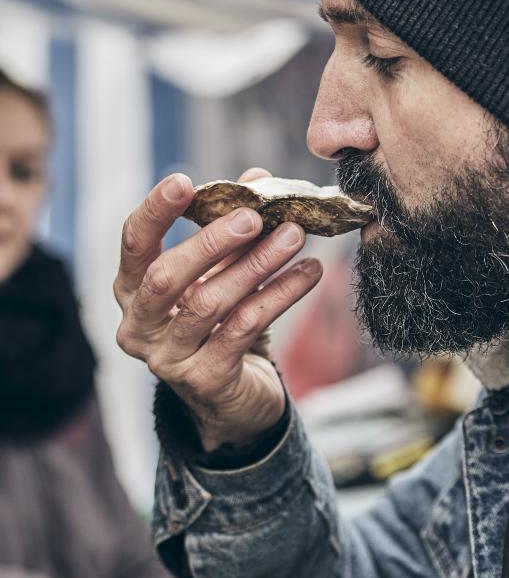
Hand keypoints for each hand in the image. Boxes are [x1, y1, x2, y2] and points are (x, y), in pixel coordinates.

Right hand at [114, 168, 322, 449]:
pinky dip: (280, 295)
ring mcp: (168, 358)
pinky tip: (309, 273)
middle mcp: (139, 326)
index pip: (134, 243)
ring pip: (209, 302)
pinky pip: (244, 328)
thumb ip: (231, 227)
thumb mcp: (222, 272)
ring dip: (257, 264)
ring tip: (295, 235)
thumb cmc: (221, 322)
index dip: (156, 211)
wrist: (236, 399)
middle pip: (165, 276)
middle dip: (212, 241)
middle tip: (255, 215)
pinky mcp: (205, 380)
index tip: (184, 181)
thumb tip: (257, 178)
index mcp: (132, 290)